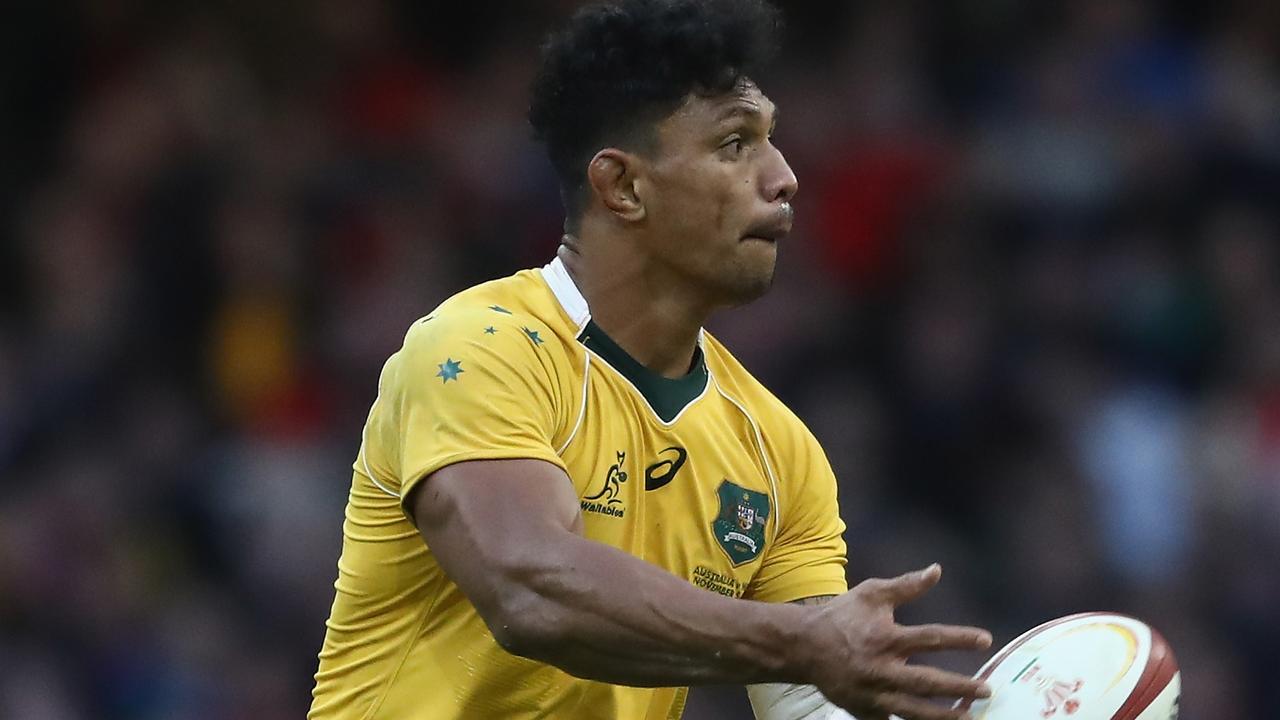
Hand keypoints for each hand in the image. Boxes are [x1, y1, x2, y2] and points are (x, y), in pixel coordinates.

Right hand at [799, 564, 991, 719]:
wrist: (804, 647)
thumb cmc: (842, 617)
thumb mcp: (872, 594)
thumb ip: (906, 585)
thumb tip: (937, 570)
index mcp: (885, 638)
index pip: (930, 638)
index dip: (960, 638)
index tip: (985, 639)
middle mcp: (881, 669)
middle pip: (927, 682)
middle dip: (959, 687)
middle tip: (987, 690)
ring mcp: (873, 694)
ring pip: (913, 711)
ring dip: (943, 716)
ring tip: (969, 718)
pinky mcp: (866, 711)